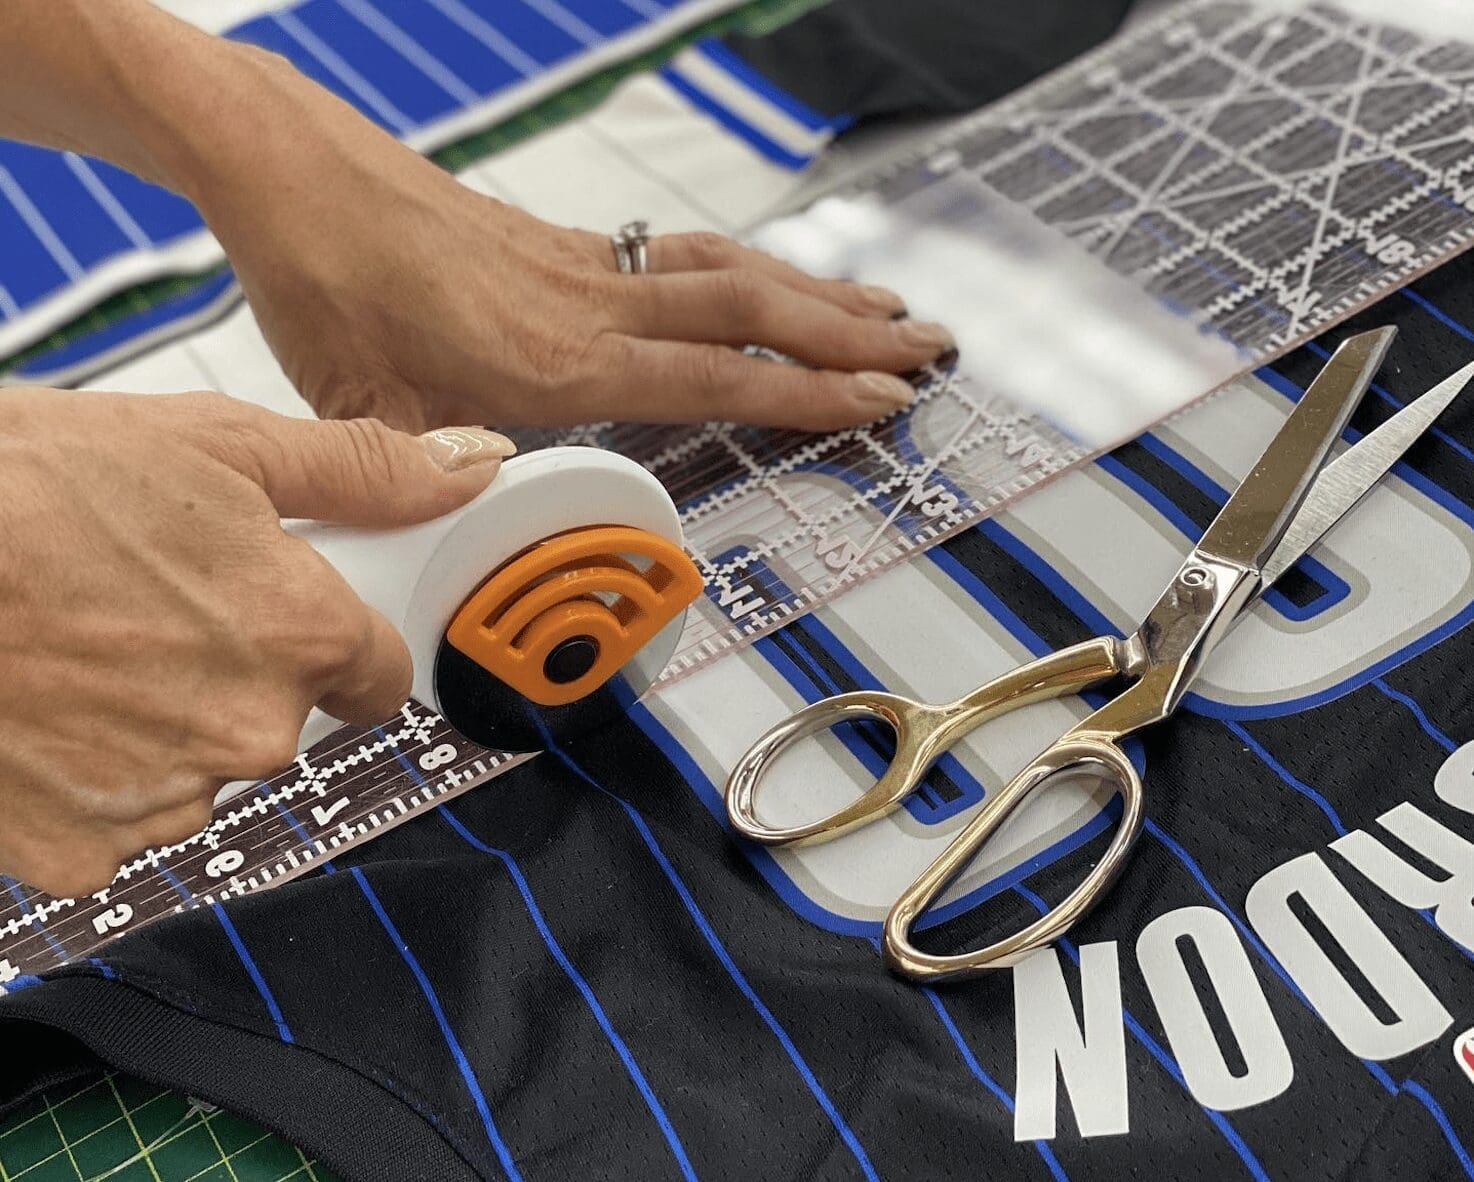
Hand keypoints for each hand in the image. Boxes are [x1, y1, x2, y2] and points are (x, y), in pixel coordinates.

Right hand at [0, 387, 511, 896]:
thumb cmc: (30, 487)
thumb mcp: (216, 443)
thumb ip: (363, 468)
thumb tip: (470, 465)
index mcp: (304, 634)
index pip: (379, 672)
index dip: (337, 639)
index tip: (288, 616)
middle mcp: (253, 729)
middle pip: (288, 720)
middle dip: (242, 675)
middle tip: (155, 611)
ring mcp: (169, 799)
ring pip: (204, 771)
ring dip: (165, 725)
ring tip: (87, 651)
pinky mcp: (88, 854)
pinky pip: (125, 823)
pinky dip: (95, 778)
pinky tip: (49, 712)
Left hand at [188, 48, 953, 433]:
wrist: (293, 171)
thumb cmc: (325, 284)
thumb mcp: (365, 408)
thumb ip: (433, 473)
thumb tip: (494, 515)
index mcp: (553, 360)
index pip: (713, 377)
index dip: (806, 392)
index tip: (881, 401)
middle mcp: (589, 304)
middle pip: (749, 310)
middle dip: (849, 334)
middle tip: (929, 347)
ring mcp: (585, 267)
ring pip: (728, 274)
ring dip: (814, 291)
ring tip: (883, 307)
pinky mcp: (566, 247)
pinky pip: (684, 258)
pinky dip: (749, 273)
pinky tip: (768, 284)